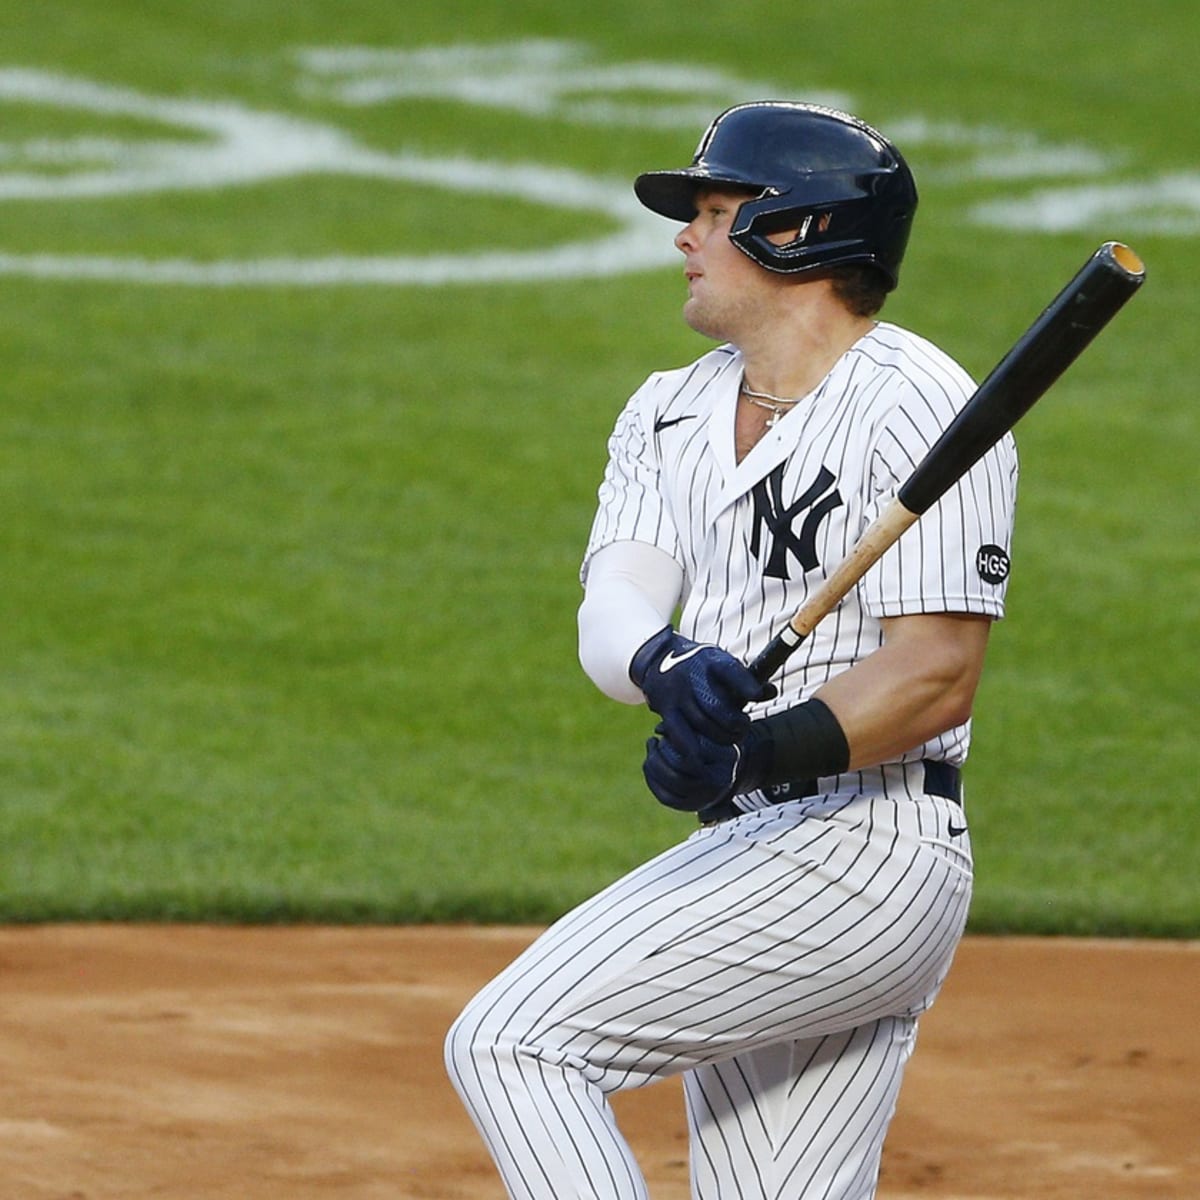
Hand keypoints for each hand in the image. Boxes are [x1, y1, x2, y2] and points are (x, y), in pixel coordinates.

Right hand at [629, 626, 775, 743]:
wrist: (658, 658)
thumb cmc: (700, 666)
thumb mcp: (722, 664)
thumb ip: (747, 679)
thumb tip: (770, 692)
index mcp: (711, 661)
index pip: (730, 671)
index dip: (745, 684)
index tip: (756, 695)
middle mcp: (692, 675)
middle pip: (717, 706)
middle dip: (735, 723)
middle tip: (742, 729)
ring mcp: (677, 693)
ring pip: (702, 723)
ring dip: (720, 737)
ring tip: (730, 739)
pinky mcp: (665, 709)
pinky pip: (679, 734)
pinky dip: (691, 749)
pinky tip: (701, 760)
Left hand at [642, 715, 769, 812]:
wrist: (721, 769)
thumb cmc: (710, 741)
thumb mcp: (703, 729)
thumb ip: (685, 724)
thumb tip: (659, 729)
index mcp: (727, 756)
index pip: (695, 746)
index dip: (675, 736)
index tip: (665, 727)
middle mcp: (721, 780)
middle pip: (681, 764)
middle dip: (662, 750)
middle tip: (656, 742)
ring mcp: (707, 797)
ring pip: (672, 780)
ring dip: (654, 762)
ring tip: (652, 749)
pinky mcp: (691, 806)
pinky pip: (666, 796)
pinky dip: (652, 779)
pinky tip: (648, 764)